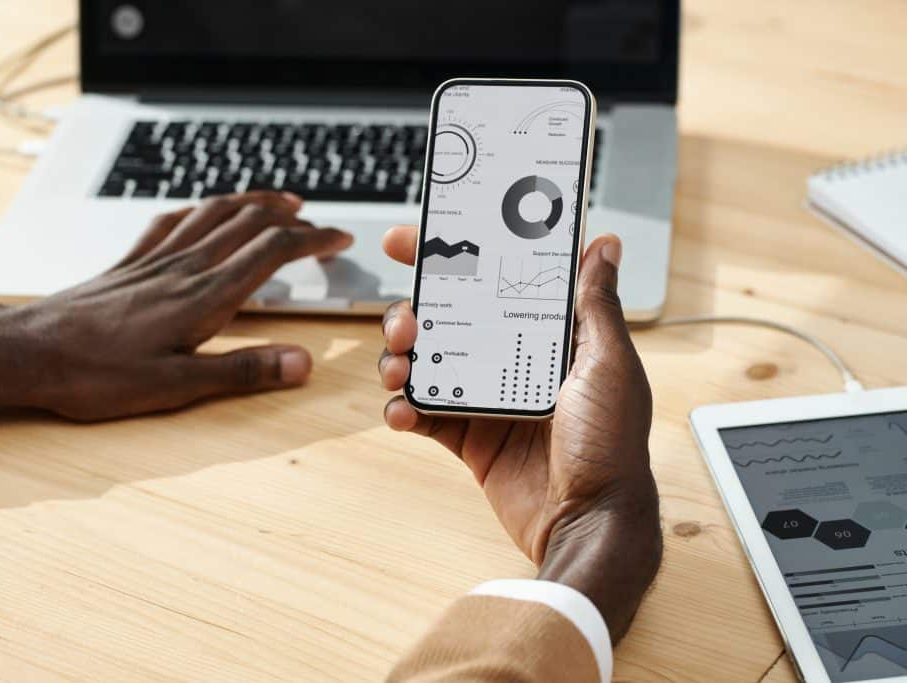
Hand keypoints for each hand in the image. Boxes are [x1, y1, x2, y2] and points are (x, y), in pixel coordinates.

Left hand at [0, 191, 352, 420]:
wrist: (26, 353)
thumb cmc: (95, 375)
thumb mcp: (176, 387)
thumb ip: (243, 372)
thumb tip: (302, 363)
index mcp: (203, 297)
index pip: (272, 251)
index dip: (313, 240)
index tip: (339, 239)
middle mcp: (184, 268)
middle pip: (249, 223)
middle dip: (292, 217)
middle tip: (320, 223)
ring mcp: (155, 260)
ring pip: (214, 212)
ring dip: (252, 202)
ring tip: (278, 201)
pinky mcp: (130, 262)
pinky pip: (172, 219)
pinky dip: (200, 208)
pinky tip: (203, 210)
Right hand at [378, 225, 660, 640]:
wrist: (590, 522)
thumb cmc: (611, 445)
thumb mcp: (609, 364)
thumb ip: (595, 305)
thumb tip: (604, 246)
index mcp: (548, 338)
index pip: (495, 283)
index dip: (455, 258)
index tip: (415, 241)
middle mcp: (514, 362)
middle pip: (449, 320)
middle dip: (413, 312)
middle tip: (405, 322)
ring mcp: (488, 400)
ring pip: (427, 363)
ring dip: (401, 359)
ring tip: (399, 368)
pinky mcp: (469, 439)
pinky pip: (424, 414)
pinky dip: (404, 410)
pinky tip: (402, 412)